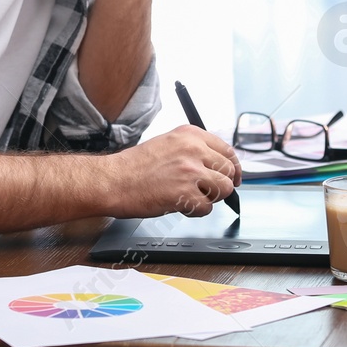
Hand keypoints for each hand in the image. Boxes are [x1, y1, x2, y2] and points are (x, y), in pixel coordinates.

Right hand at [103, 125, 241, 217]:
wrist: (114, 180)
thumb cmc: (136, 166)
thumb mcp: (168, 144)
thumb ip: (194, 150)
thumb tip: (217, 164)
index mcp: (190, 134)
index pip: (227, 151)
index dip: (232, 168)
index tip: (233, 177)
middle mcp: (194, 149)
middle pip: (229, 171)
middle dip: (221, 185)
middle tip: (207, 192)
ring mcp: (191, 171)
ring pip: (223, 190)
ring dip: (210, 198)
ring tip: (190, 197)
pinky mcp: (186, 193)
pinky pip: (207, 208)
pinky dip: (196, 211)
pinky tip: (179, 204)